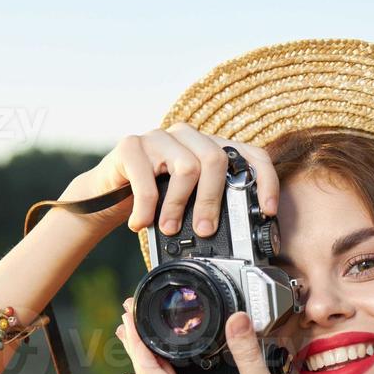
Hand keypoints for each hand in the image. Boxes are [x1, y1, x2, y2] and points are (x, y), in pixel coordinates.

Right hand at [59, 123, 280, 236]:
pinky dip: (146, 207)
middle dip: (213, 202)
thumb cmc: (154, 201)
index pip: (250, 153)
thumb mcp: (190, 204)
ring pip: (187, 167)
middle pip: (216, 160)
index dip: (265, 180)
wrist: (105, 196)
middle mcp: (188, 136)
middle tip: (205, 231)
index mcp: (210, 147)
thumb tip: (246, 237)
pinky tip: (140, 223)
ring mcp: (159, 136)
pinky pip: (147, 178)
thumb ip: (214, 206)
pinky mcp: (131, 145)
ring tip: (167, 229)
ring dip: (177, 206)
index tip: (268, 210)